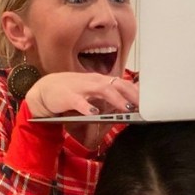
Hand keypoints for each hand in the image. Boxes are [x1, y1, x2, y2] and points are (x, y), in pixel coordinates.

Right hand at [24, 72, 139, 117]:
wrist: (45, 90)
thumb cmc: (71, 92)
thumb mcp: (91, 92)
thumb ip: (107, 96)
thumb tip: (128, 103)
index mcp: (99, 81)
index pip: (122, 83)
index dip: (135, 91)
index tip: (149, 100)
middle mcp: (92, 81)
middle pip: (116, 84)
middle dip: (131, 94)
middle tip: (143, 106)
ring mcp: (80, 88)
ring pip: (101, 90)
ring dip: (116, 99)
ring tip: (126, 109)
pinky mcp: (68, 97)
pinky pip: (79, 102)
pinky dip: (87, 107)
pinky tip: (94, 113)